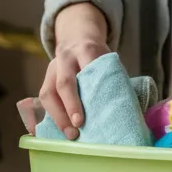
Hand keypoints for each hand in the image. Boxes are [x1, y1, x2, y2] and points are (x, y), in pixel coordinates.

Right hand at [39, 3, 108, 138]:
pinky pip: (43, 98)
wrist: (77, 38)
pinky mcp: (45, 79)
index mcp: (86, 50)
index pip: (85, 69)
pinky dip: (50, 115)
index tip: (83, 117)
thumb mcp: (108, 59)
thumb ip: (113, 78)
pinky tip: (57, 130)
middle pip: (63, 83)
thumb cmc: (97, 56)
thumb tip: (129, 110)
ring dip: (57, 116)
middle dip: (70, 107)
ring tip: (69, 134)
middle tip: (77, 127)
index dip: (85, 92)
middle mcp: (66, 58)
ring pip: (48, 93)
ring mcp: (52, 68)